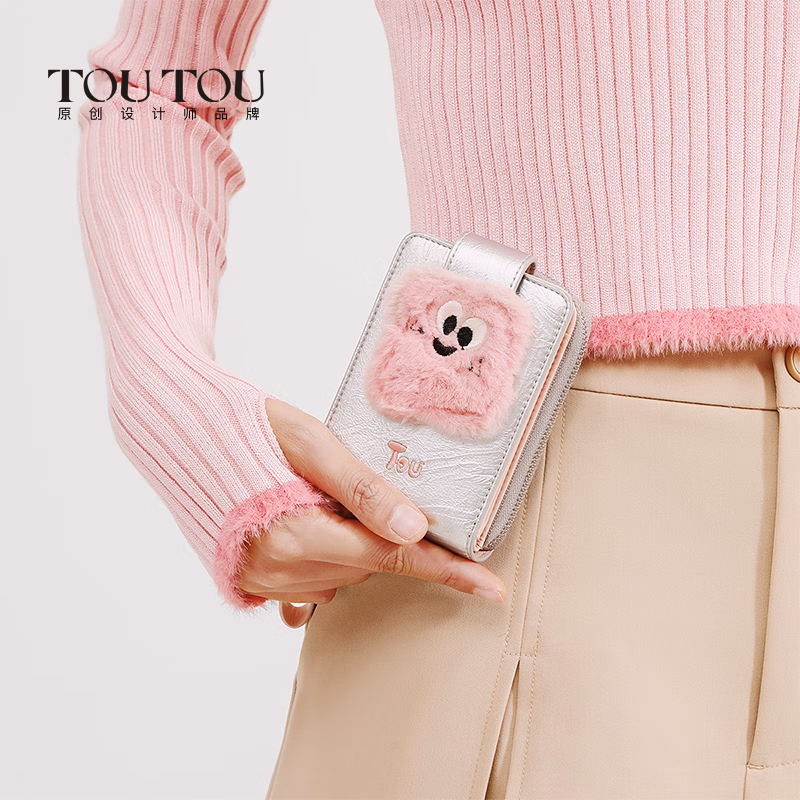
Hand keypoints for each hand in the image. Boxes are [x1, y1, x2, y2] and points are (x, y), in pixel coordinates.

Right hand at [237, 398, 507, 621]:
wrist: (176, 429)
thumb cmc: (245, 425)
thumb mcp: (312, 442)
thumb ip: (362, 490)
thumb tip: (415, 529)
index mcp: (299, 536)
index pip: (394, 558)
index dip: (448, 572)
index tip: (493, 590)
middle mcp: (279, 570)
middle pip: (368, 563)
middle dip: (377, 530)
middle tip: (343, 482)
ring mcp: (260, 582)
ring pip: (342, 573)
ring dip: (346, 540)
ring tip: (311, 494)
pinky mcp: (247, 581)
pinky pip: (308, 583)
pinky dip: (320, 558)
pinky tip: (302, 527)